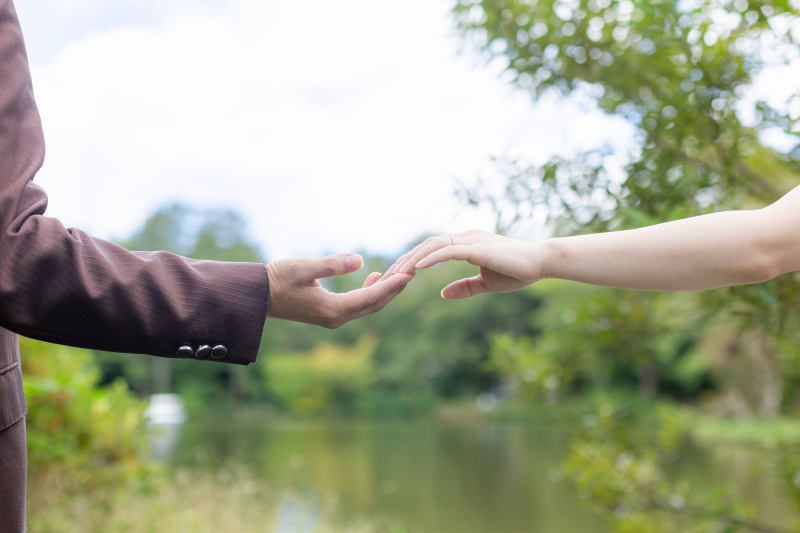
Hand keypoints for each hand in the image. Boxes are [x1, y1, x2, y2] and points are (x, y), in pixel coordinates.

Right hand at [266, 253, 411, 327]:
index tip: (409, 272)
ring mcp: (333, 318)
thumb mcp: (303, 267)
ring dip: (385, 289)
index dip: (391, 284)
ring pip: (368, 305)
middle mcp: (336, 318)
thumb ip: (332, 264)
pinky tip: (376, 277)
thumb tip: (360, 260)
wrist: (259, 296)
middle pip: (375, 304)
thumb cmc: (278, 279)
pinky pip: (358, 304)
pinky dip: (371, 292)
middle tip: (412, 269)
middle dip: (395, 287)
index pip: (370, 297)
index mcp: (332, 309)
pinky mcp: (329, 313)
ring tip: (399, 270)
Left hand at [396, 230, 542, 298]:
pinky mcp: (478, 248)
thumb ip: (465, 287)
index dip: (413, 260)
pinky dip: (432, 258)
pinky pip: (450, 251)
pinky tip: (419, 268)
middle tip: (389, 276)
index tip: (397, 275)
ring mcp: (472, 240)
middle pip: (428, 245)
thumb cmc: (518, 271)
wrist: (542, 263)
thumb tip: (443, 294)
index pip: (432, 248)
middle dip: (407, 260)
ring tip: (399, 273)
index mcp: (466, 243)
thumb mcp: (486, 283)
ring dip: (415, 259)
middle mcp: (466, 237)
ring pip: (435, 246)